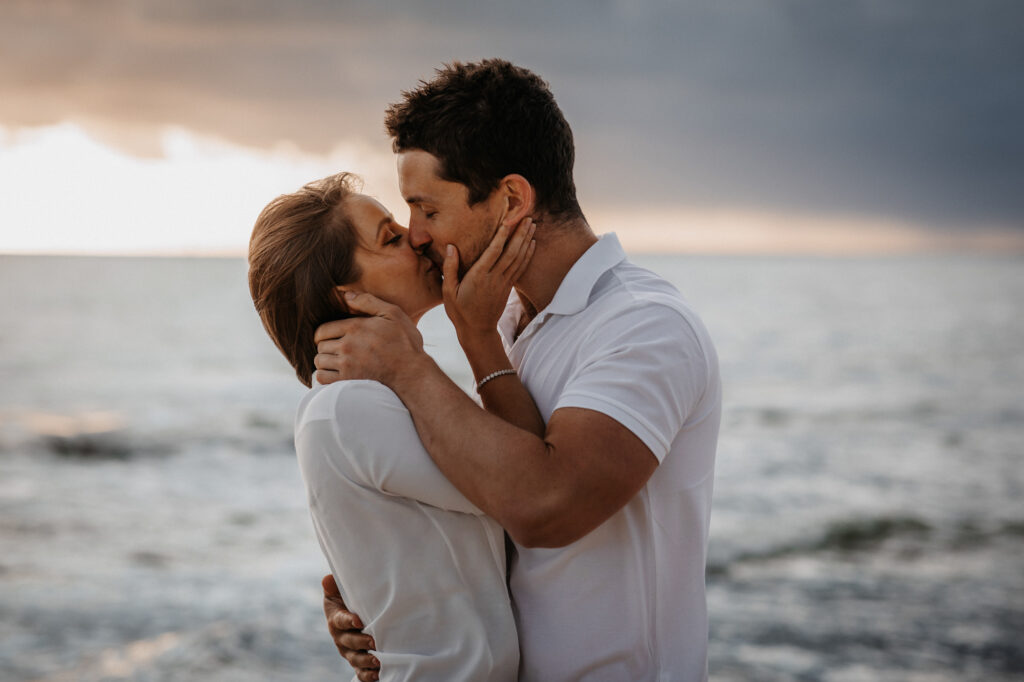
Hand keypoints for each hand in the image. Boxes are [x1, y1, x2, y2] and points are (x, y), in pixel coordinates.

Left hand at [313, 293, 426, 387]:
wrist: (412, 373)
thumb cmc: (405, 343)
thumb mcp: (393, 314)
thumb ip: (368, 302)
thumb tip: (346, 295)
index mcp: (354, 327)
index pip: (322, 330)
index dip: (324, 334)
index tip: (331, 337)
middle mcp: (347, 345)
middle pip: (320, 346)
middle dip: (326, 347)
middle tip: (336, 350)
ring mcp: (346, 364)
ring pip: (319, 361)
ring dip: (325, 361)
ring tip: (336, 362)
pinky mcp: (347, 381)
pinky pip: (322, 378)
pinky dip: (324, 375)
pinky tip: (335, 373)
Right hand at [323, 574, 379, 680]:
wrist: (354, 614)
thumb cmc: (347, 599)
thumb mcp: (340, 591)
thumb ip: (334, 585)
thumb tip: (327, 579)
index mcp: (336, 620)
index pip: (341, 620)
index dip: (348, 621)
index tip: (358, 620)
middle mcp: (341, 638)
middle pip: (349, 641)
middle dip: (361, 642)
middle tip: (374, 641)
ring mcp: (349, 651)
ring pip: (355, 658)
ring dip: (366, 661)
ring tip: (378, 662)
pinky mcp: (357, 662)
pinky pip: (360, 672)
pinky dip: (367, 675)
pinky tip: (377, 675)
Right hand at [443, 216, 534, 341]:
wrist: (477, 331)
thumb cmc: (459, 311)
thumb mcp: (448, 291)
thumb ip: (450, 268)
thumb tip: (451, 247)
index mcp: (478, 277)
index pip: (493, 251)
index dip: (502, 235)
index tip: (508, 219)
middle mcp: (494, 278)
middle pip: (511, 252)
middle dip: (520, 233)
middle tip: (528, 217)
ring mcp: (503, 283)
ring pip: (518, 259)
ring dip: (526, 241)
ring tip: (533, 225)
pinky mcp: (508, 288)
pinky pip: (520, 268)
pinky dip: (528, 255)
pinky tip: (532, 244)